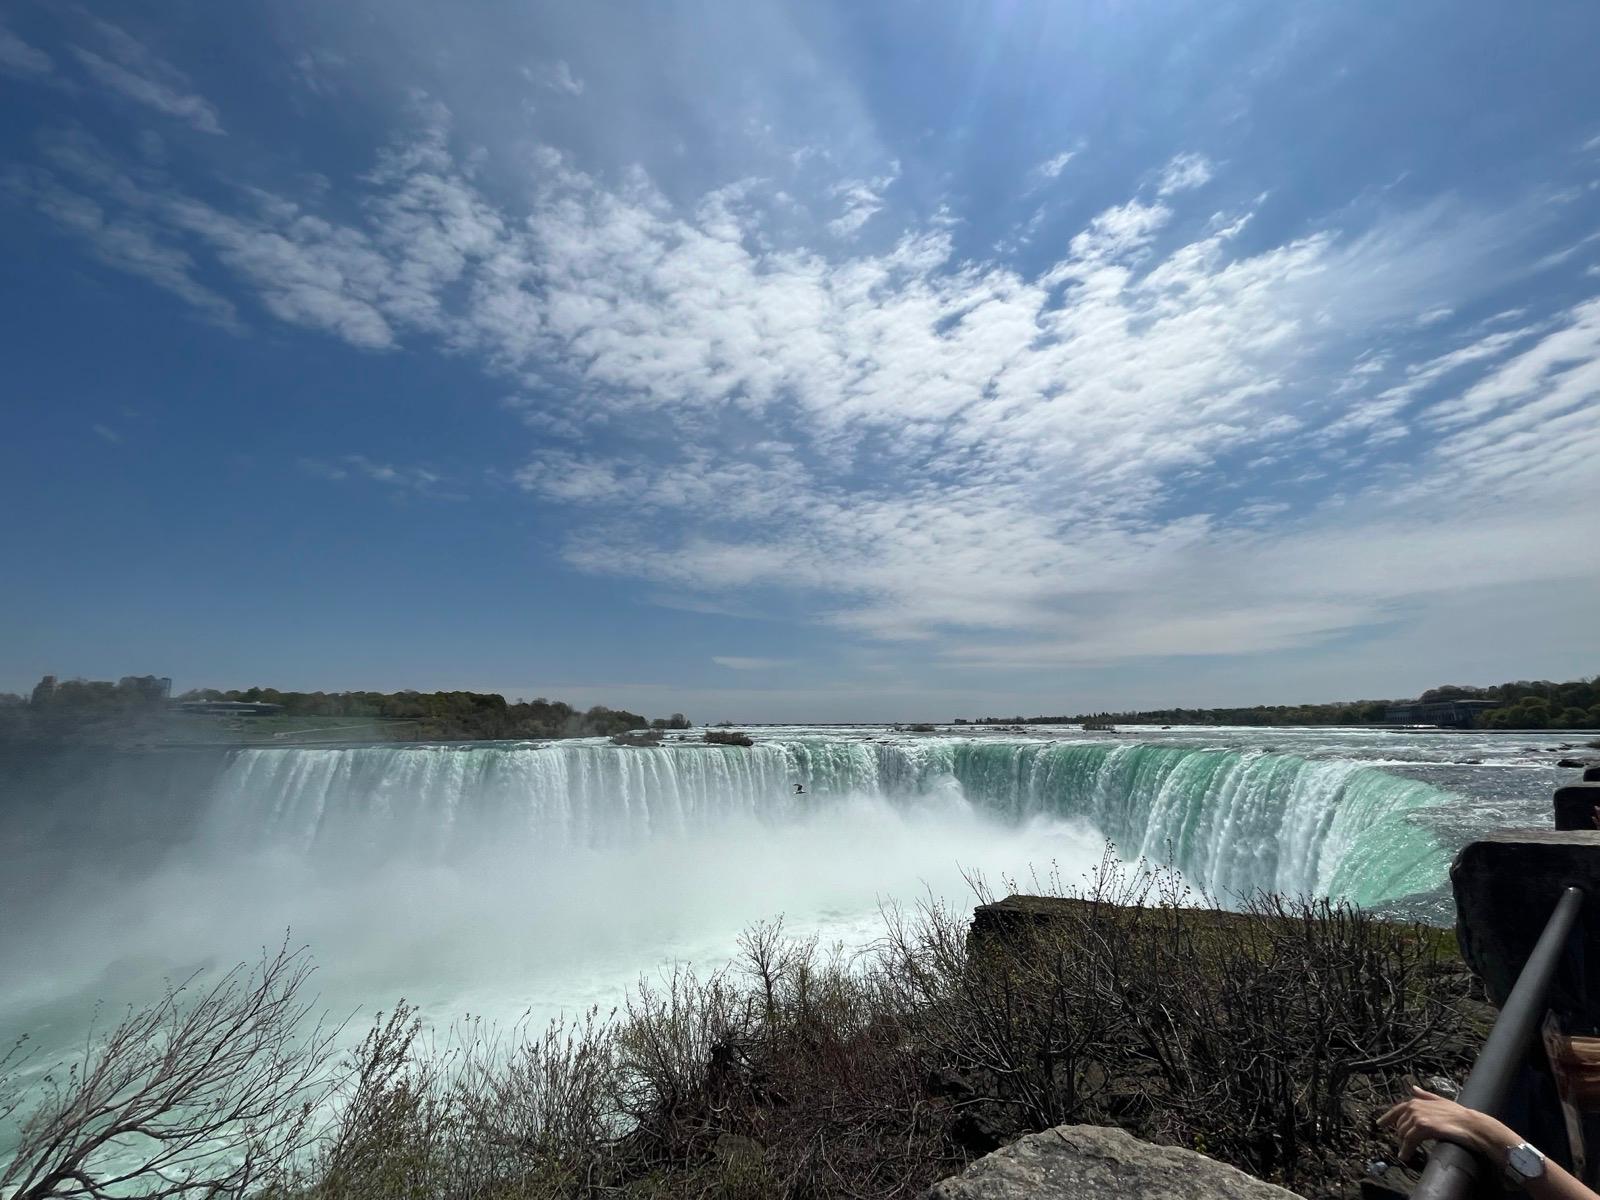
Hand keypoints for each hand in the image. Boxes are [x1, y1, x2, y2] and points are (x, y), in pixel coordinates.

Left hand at [1377, 1086, 1514, 1164]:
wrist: (1472, 1124)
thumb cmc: (1459, 1115)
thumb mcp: (1441, 1101)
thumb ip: (1425, 1095)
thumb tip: (1413, 1088)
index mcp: (1417, 1101)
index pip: (1397, 1110)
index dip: (1387, 1118)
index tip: (1380, 1124)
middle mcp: (1414, 1107)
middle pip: (1400, 1125)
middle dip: (1401, 1136)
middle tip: (1403, 1146)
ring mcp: (1418, 1116)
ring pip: (1403, 1134)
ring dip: (1403, 1145)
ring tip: (1404, 1153)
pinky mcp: (1423, 1127)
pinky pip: (1409, 1140)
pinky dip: (1406, 1149)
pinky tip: (1405, 1156)